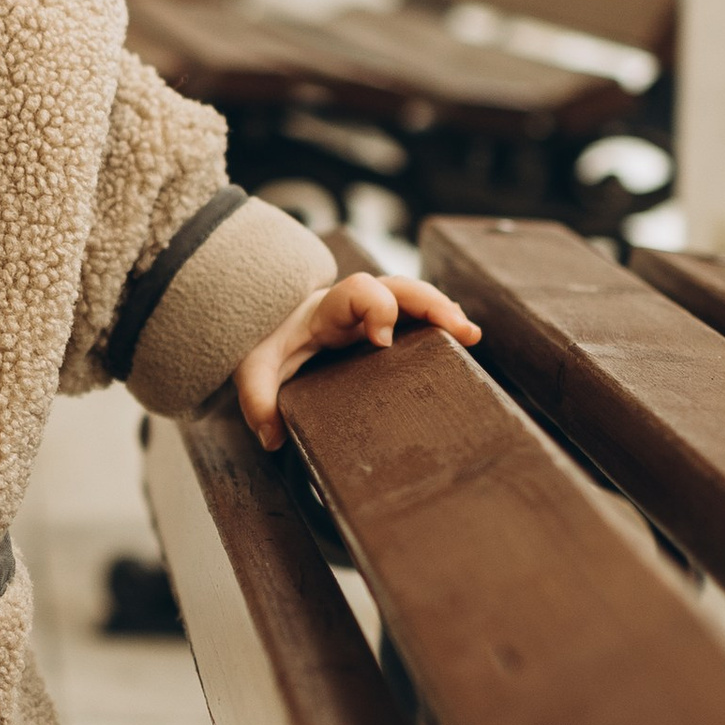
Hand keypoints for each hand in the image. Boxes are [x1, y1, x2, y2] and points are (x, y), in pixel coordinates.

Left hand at [235, 272, 479, 450]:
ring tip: (471, 336)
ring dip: (444, 312)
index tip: (383, 342)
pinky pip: (417, 314)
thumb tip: (271, 437)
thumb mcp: (253, 367)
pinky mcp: (385, 323)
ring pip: (415, 297)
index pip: (357, 291)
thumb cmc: (267, 341)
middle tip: (458, 329)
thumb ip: (257, 397)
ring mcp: (374, 311)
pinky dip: (440, 323)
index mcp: (326, 309)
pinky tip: (463, 338)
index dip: (376, 309)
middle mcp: (355, 304)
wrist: (269, 320)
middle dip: (430, 304)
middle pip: (400, 286)